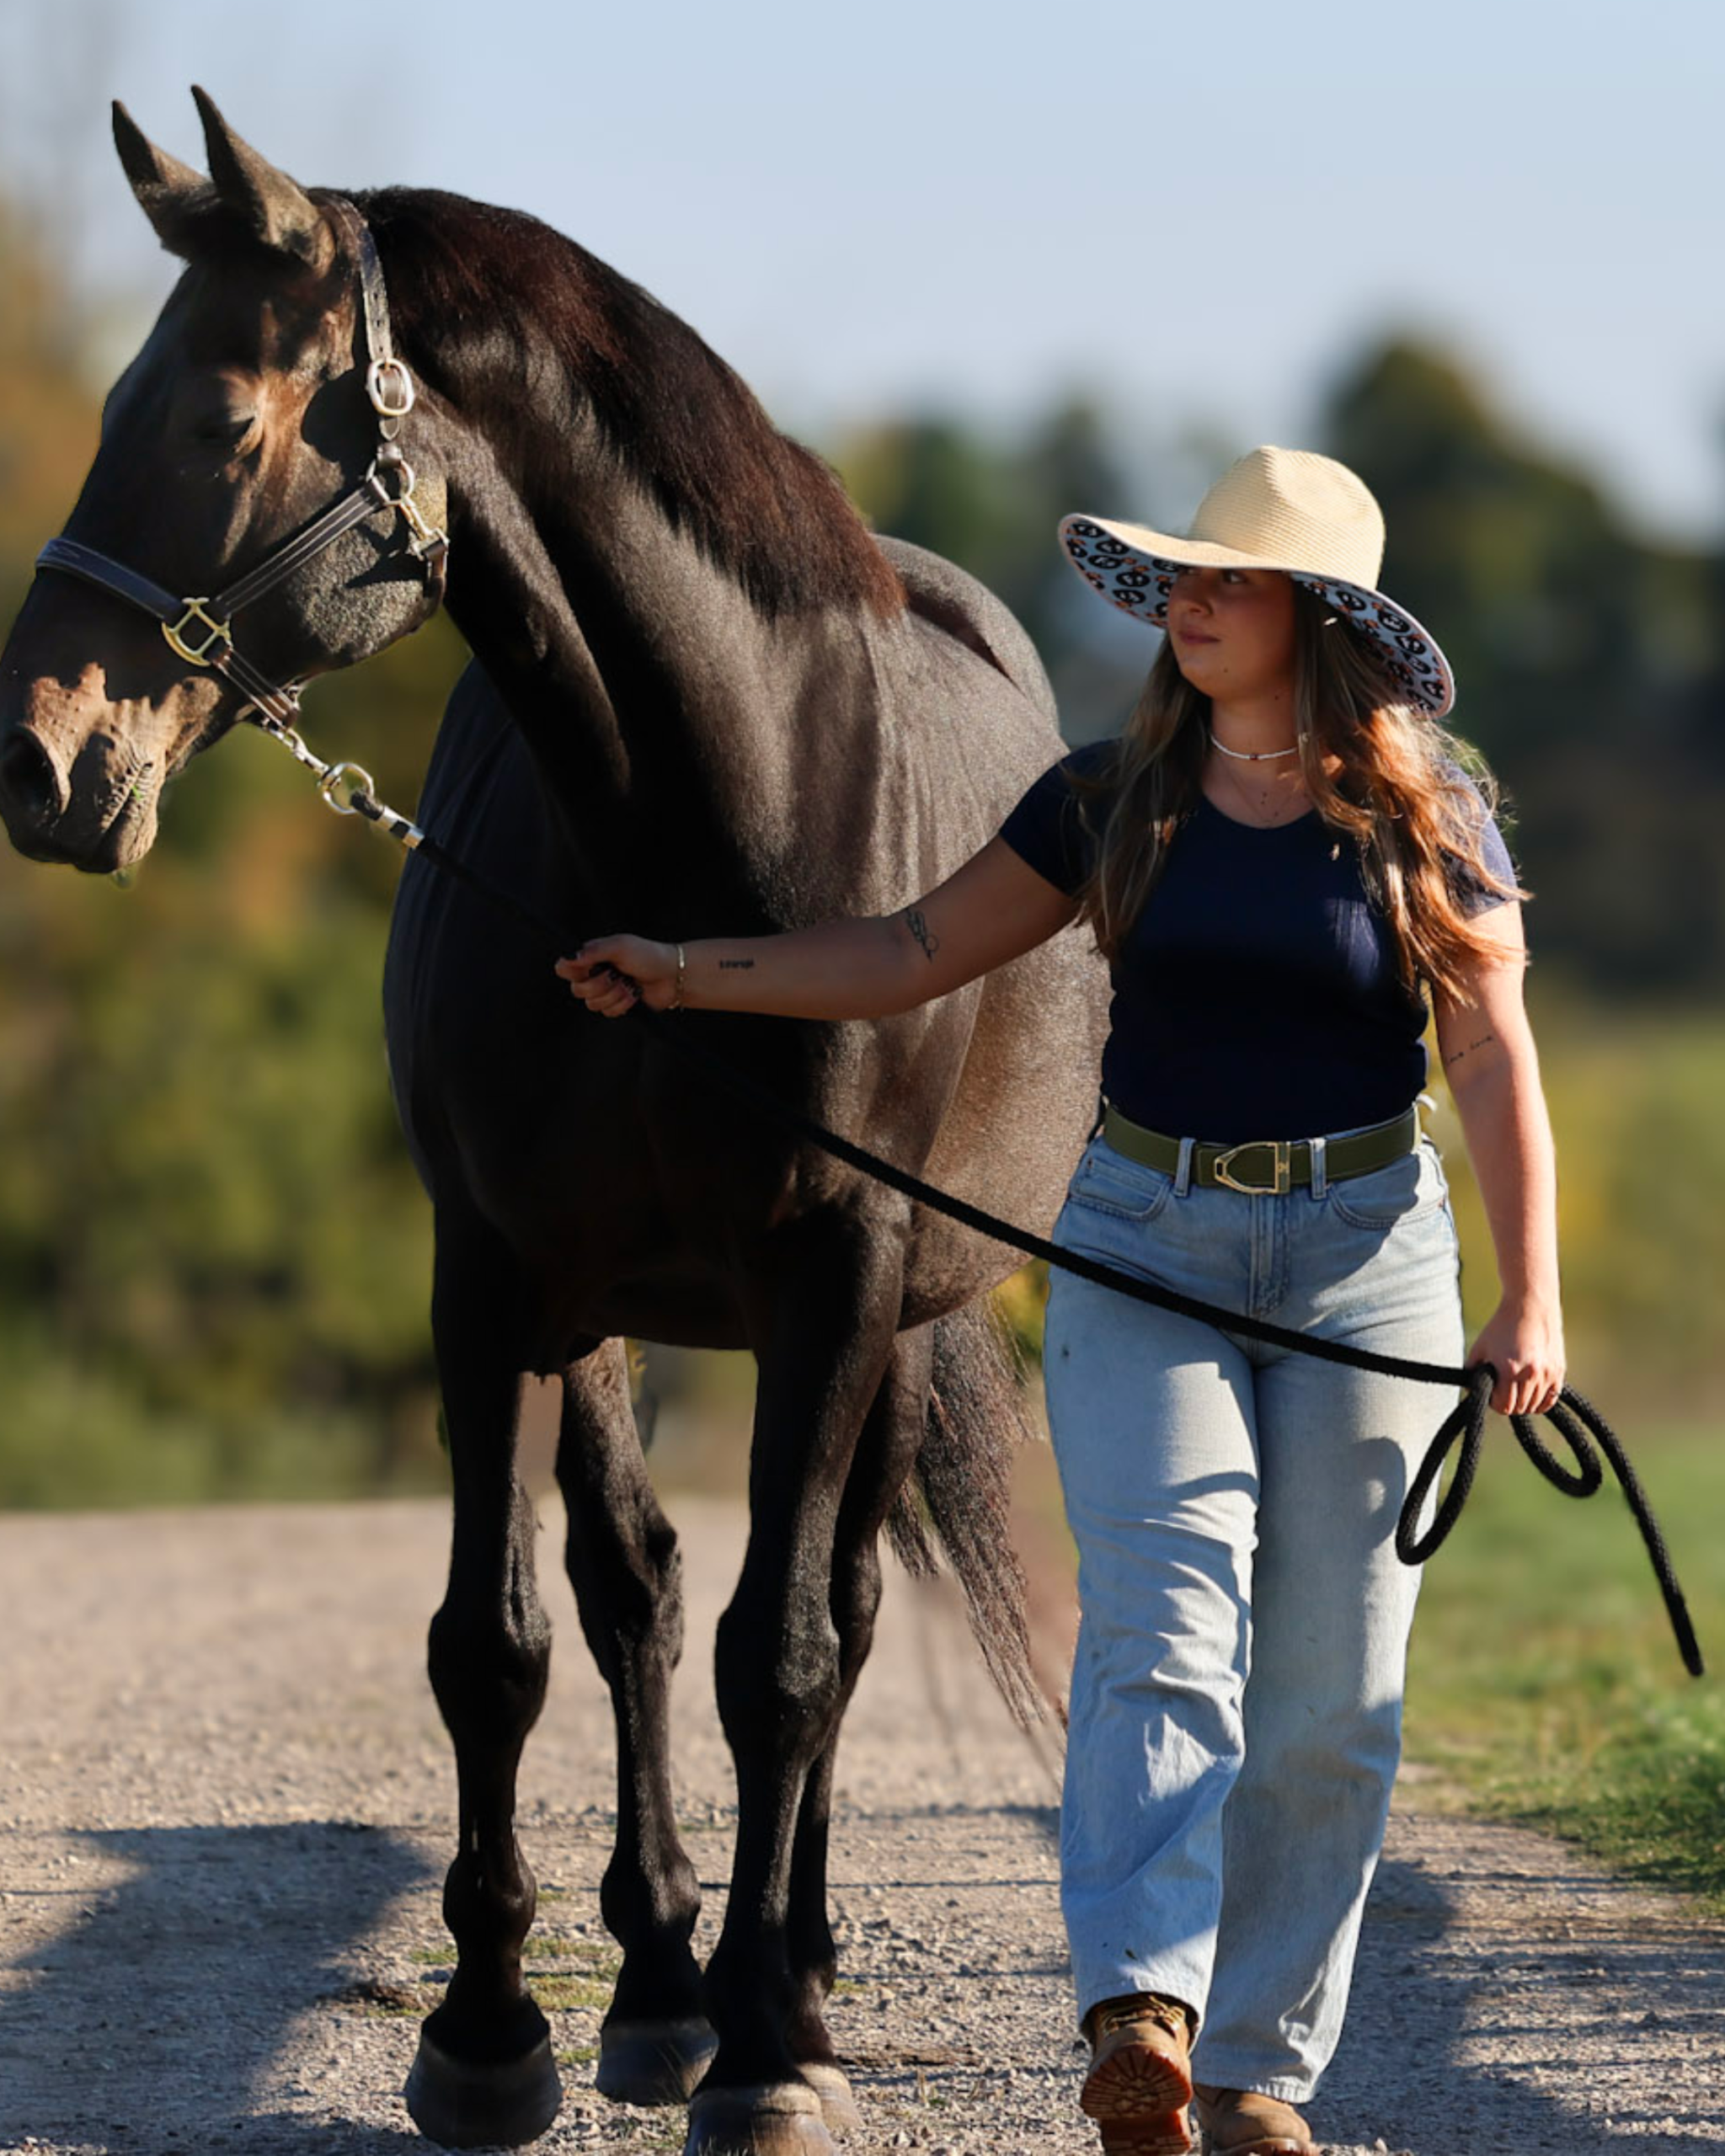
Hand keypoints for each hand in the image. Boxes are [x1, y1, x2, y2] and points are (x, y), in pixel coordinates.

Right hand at [554, 935, 678, 1015]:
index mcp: (591, 958)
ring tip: (630, 983)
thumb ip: (593, 951)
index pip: (564, 968)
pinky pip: (608, 1012)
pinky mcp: (616, 1006)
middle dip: (600, 985)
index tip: (587, 969)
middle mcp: (594, 976)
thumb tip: (568, 957)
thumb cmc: (647, 955)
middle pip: (577, 990)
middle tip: (617, 974)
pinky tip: (634, 994)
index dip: (571, 971)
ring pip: (592, 1004)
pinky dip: (623, 1004)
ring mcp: (604, 993)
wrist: (671, 975)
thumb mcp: (620, 947)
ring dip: (615, 994)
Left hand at [1467, 1296, 1564, 1416]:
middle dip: (1508, 1404)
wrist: (1530, 1306)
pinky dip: (1541, 1402)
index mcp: (1509, 1370)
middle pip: (1519, 1408)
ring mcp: (1547, 1374)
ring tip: (1516, 1391)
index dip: (1494, 1404)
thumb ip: (1471, 1369)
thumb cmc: (1502, 1325)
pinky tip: (1532, 1396)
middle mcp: (1531, 1374)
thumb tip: (1470, 1388)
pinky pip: (1551, 1399)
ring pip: (1535, 1405)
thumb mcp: (1480, 1346)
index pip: (1503, 1406)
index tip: (1492, 1395)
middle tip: (1502, 1393)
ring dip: (1524, 1403)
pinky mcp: (1559, 1370)